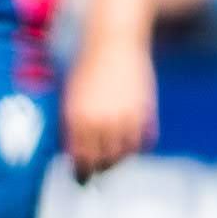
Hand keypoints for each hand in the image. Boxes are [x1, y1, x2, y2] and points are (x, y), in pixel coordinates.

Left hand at [62, 33, 157, 181]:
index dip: (82, 171)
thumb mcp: (73, 96)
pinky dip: (139, 145)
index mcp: (77, 119)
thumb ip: (73, 123)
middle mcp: (99, 122)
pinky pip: (144, 141)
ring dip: (121, 157)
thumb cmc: (89, 65)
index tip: (83, 177)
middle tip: (102, 170)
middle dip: (102, 168)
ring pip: (125, 154)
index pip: (80, 159)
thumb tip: (75, 149)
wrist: (114, 40)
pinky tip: (134, 142)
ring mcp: (123, 118)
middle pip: (103, 161)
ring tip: (118, 155)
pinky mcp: (143, 111)